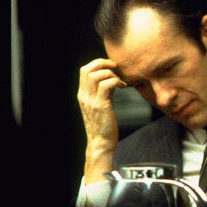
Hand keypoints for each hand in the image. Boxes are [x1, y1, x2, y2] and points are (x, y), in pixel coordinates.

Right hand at [77, 58, 125, 183]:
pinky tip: (123, 87)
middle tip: (116, 68)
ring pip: (95, 76)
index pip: (83, 71)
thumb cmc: (104, 125)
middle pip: (86, 70)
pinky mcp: (100, 106)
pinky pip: (105, 86)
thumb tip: (111, 82)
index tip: (111, 67)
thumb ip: (102, 93)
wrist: (101, 143)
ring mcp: (91, 101)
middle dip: (102, 63)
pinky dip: (115, 81)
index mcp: (83, 95)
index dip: (97, 64)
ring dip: (110, 73)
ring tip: (120, 81)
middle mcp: (84, 96)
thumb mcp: (100, 106)